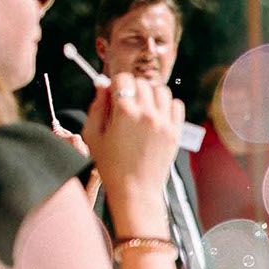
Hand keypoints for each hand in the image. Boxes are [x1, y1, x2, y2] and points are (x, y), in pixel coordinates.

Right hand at [80, 74, 182, 225]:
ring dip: (151, 95)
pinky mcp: (175, 132)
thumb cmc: (110, 165)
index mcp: (124, 112)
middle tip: (127, 104)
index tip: (114, 94)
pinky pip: (176, 105)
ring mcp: (164, 122)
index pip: (123, 78)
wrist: (135, 190)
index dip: (116, 84)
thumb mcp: (93, 135)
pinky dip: (167, 105)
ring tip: (143, 109)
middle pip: (142, 83)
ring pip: (161, 91)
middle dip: (132, 89)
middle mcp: (147, 114)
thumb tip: (101, 85)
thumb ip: (97, 106)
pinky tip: (157, 116)